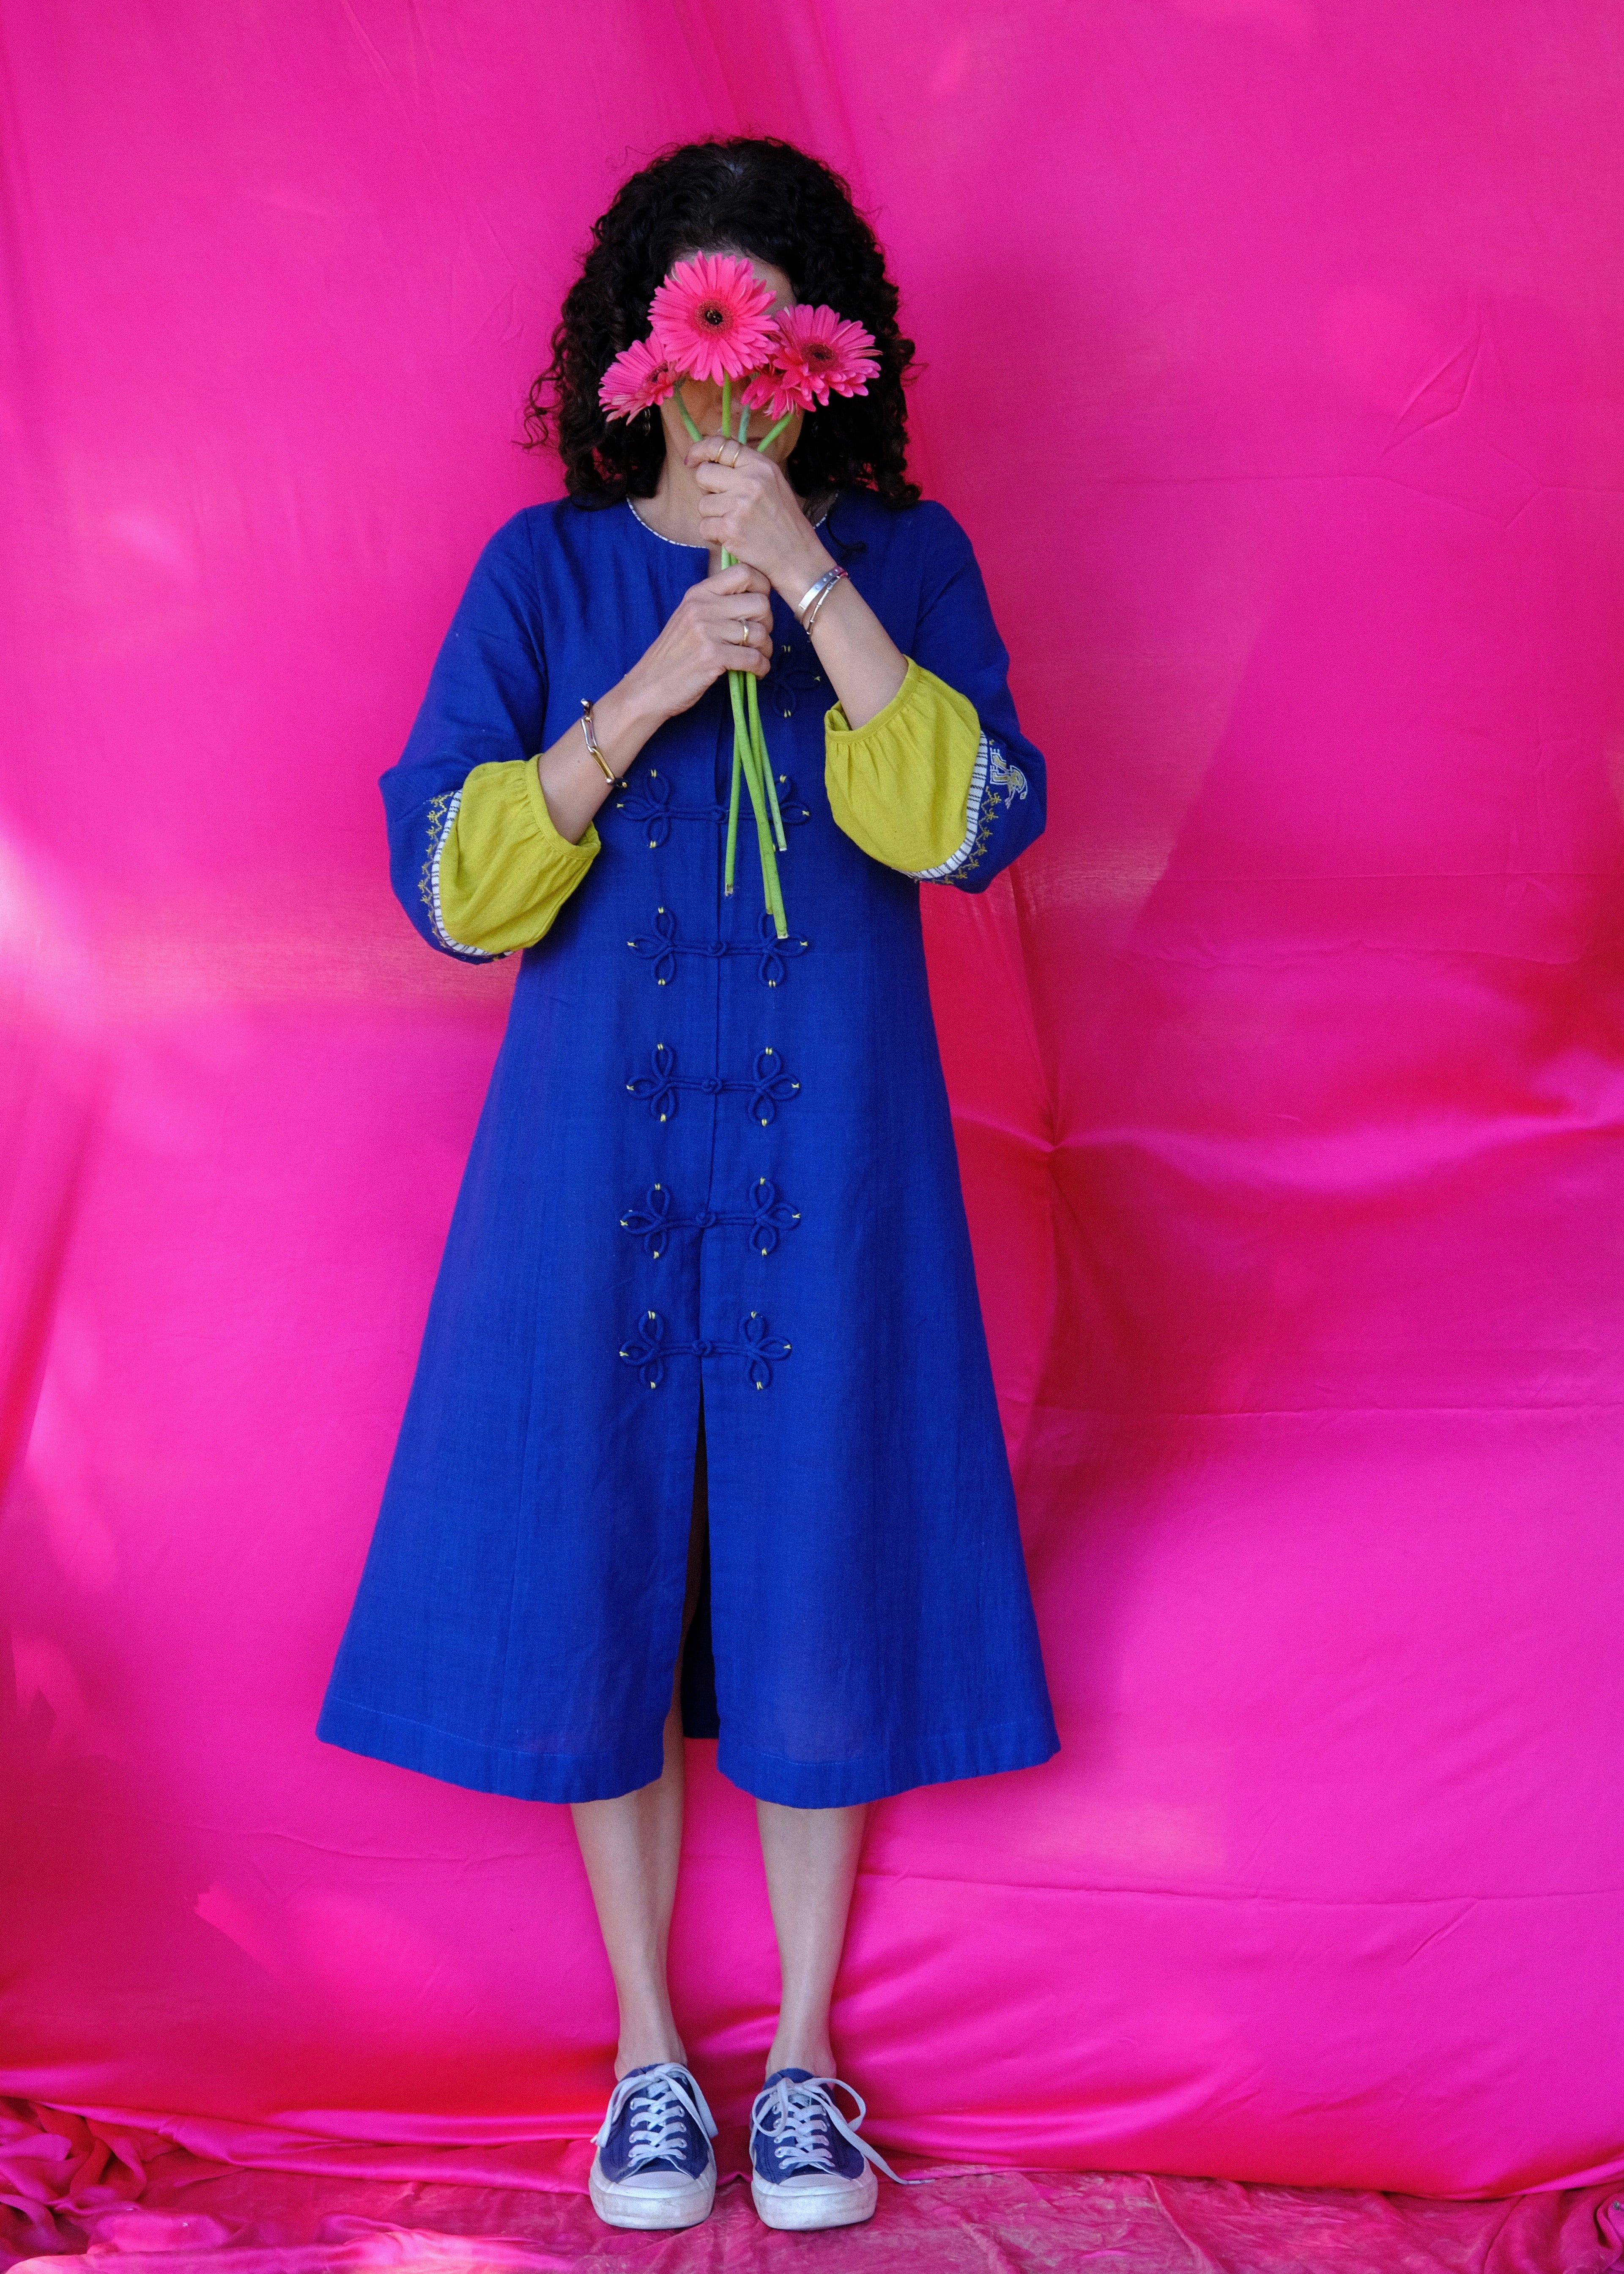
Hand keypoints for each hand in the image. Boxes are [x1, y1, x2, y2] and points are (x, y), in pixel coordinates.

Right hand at [619, 562, 773, 722]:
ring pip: (760, 632)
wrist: (648, 687)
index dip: (763, 588)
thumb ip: (717, 604)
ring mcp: (707, 631)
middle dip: (768, 623)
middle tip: (759, 639)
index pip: (744, 571)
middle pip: (760, 603)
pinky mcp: (712, 656)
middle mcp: (702, 606)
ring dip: (765, 649)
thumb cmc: (674, 655)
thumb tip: (757, 599)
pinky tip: (755, 672)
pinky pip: (754, 658)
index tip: (761, 608)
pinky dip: (761, 667)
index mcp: (699, 593)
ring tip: (758, 658)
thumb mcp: (690, 618)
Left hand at [688, 435, 831, 602]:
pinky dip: (715, 536)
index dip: (701, 450)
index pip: (721, 446)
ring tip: (736, 524)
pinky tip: (733, 538)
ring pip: (703, 504)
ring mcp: (739, 505)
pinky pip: (704, 527)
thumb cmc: (785, 523)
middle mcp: (750, 481)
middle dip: (708, 490)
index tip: (693, 459)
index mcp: (761, 466)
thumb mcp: (774, 484)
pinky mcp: (730, 529)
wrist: (798, 558)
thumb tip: (713, 444)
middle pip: (704, 474)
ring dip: (713, 517)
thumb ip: (746, 466)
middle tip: (725, 503)